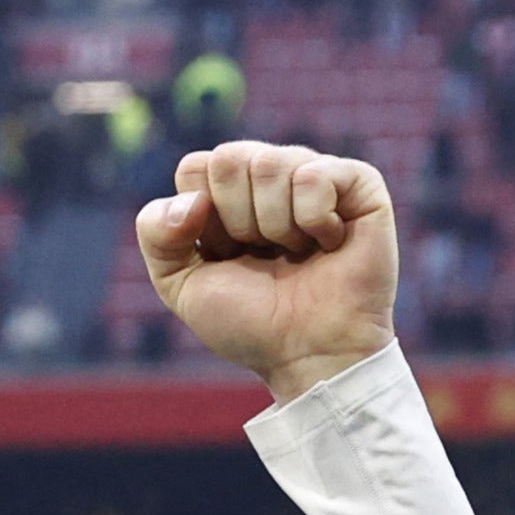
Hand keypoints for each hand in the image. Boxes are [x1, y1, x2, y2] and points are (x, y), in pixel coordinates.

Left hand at [137, 141, 399, 405]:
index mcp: (229, 193)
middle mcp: (272, 176)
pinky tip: (327, 244)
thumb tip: (192, 199)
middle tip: (264, 255)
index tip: (227, 256)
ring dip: (275, 227)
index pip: (195, 166)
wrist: (308, 356)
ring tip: (298, 254)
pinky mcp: (358, 183)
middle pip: (229, 158)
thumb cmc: (251, 323)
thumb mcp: (181, 285)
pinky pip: (314, 174)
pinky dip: (313, 221)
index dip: (203, 220)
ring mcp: (315, 174)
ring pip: (269, 163)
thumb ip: (156, 234)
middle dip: (238, 222)